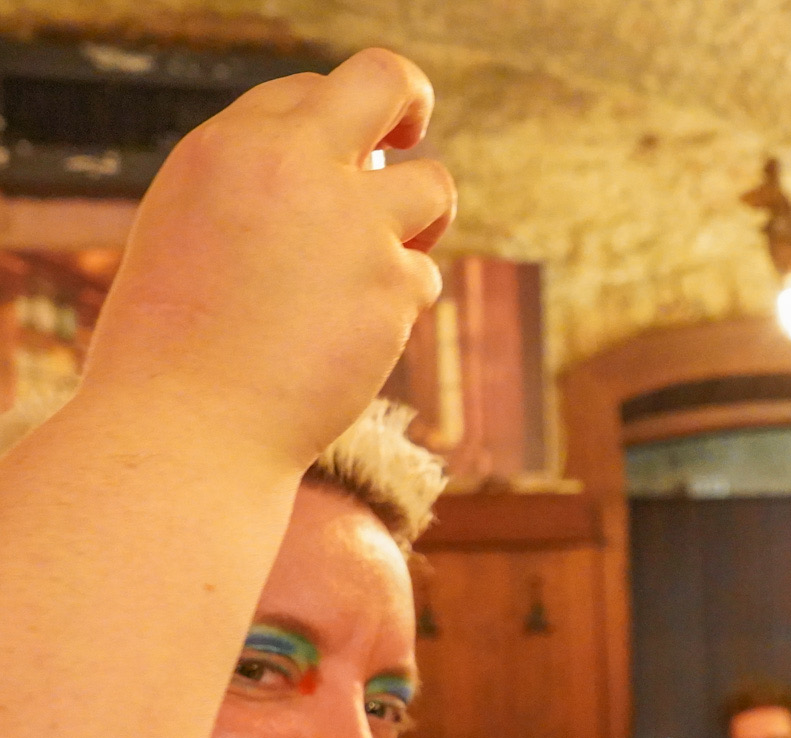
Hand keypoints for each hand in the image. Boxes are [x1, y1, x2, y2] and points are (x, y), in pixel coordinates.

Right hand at [80, 48, 454, 463]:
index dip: (330, 126)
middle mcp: (294, 165)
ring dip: (422, 219)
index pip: (307, 90)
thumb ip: (262, 187)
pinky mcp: (392, 283)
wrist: (188, 425)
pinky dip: (397, 307)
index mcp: (230, 144)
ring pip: (434, 186)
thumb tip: (347, 165)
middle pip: (388, 80)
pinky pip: (423, 277)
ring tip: (380, 262)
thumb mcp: (193, 230)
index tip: (335, 159)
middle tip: (412, 133)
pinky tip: (348, 336)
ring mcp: (352, 221)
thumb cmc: (177, 341)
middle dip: (411, 100)